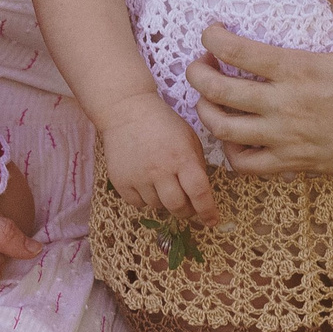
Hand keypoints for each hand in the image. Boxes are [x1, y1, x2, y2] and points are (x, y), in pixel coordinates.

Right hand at [97, 96, 219, 225]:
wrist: (126, 110)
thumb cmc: (163, 123)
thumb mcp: (189, 138)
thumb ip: (197, 165)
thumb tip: (201, 194)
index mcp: (182, 157)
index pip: (199, 193)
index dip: (208, 211)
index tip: (211, 221)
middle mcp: (160, 170)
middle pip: (177, 206)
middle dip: (186, 211)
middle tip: (187, 206)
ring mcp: (138, 177)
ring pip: (157, 206)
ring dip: (164, 202)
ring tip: (163, 184)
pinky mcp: (121, 181)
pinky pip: (138, 204)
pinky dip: (145, 199)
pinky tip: (146, 183)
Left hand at [190, 0, 332, 181]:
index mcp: (301, 70)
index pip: (235, 52)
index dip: (212, 38)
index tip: (211, 31)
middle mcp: (286, 107)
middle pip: (217, 92)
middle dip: (196, 74)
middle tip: (199, 62)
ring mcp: (288, 139)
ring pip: (224, 130)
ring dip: (206, 111)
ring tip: (209, 96)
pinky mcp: (295, 163)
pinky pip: (247, 164)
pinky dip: (230, 151)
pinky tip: (236, 134)